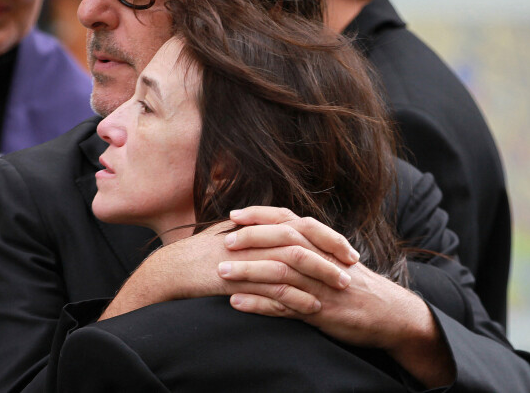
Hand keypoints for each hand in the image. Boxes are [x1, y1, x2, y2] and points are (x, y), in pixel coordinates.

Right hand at [101, 207, 357, 318]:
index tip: (347, 248)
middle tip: (353, 265)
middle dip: (331, 250)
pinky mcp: (241, 279)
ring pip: (294, 262)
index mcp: (259, 224)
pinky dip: (297, 297)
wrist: (175, 268)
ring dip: (320, 274)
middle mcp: (257, 236)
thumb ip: (260, 230)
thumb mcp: (234, 234)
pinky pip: (275, 288)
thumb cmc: (205, 252)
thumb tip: (282, 229)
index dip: (327, 235)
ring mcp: (249, 256)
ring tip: (342, 287)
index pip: (301, 223)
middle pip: (303, 238)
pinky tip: (314, 307)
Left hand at [219, 207, 453, 387]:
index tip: (233, 214)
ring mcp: (320, 284)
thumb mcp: (334, 256)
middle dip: (251, 238)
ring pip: (280, 272)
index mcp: (321, 242)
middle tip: (224, 241)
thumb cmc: (355, 282)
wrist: (390, 313)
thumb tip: (277, 234)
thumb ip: (308, 244)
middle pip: (282, 240)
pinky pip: (285, 306)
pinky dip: (259, 304)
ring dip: (249, 271)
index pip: (287, 219)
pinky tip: (236, 303)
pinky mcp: (320, 311)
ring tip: (221, 272)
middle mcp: (320, 258)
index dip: (260, 215)